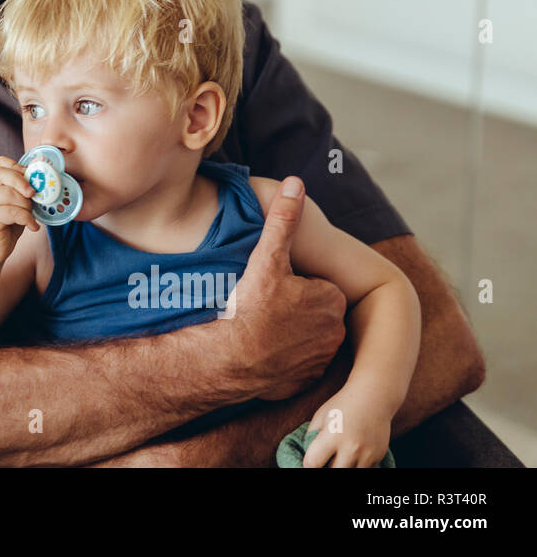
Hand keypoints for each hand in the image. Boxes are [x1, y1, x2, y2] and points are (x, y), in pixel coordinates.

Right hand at [0, 156, 40, 265]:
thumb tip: (41, 177)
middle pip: (2, 174)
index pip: (0, 163)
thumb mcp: (13, 205)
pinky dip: (26, 218)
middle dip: (23, 182)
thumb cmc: (2, 228)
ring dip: (26, 205)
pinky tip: (32, 226)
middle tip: (34, 194)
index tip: (31, 180)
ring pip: (8, 193)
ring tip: (31, 216)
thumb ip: (20, 192)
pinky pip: (11, 211)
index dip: (18, 168)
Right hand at [223, 176, 347, 400]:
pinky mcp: (306, 380)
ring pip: (309, 337)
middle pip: (315, 311)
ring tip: (263, 327)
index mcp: (331, 298)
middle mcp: (334, 331)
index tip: (272, 288)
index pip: (317, 285)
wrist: (229, 359)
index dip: (293, 284)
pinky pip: (300, 363)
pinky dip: (287, 358)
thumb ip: (283, 220)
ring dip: (292, 332)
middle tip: (265, 306)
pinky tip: (265, 350)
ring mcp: (321, 359)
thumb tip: (295, 182)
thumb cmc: (250, 306)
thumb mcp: (266, 257)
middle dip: (296, 308)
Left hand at [302, 387, 391, 466]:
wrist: (373, 397)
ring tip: (341, 455)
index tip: (310, 461)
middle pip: (333, 473)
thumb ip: (311, 438)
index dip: (308, 464)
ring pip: (350, 473)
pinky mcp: (378, 457)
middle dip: (327, 467)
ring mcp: (367, 454)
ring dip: (343, 467)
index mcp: (332, 436)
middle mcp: (351, 448)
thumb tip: (309, 458)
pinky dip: (357, 464)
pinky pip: (363, 469)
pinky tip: (355, 451)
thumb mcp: (320, 417)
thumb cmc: (343, 405)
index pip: (313, 463)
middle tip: (326, 458)